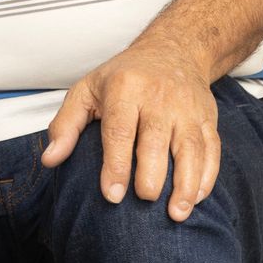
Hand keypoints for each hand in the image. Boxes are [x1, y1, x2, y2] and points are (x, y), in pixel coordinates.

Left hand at [42, 42, 218, 217]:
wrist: (172, 49)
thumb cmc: (122, 77)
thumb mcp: (86, 90)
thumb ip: (66, 125)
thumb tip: (51, 160)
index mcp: (125, 89)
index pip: (120, 131)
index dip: (116, 165)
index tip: (112, 196)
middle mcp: (159, 97)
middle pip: (156, 140)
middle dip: (152, 175)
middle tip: (144, 200)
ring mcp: (187, 108)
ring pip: (190, 148)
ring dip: (186, 183)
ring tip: (177, 213)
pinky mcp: (208, 117)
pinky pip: (212, 149)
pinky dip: (207, 176)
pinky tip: (196, 198)